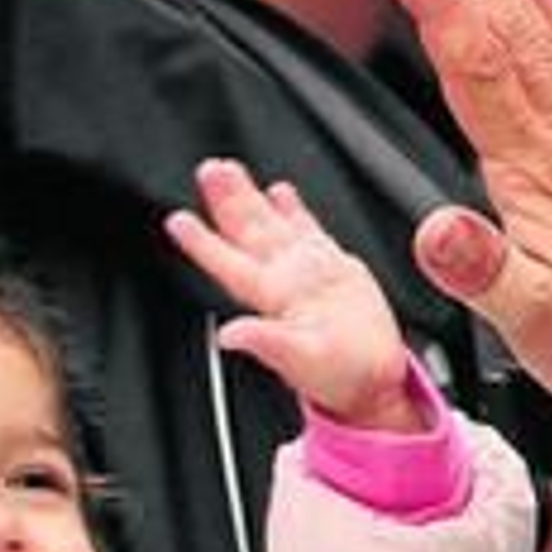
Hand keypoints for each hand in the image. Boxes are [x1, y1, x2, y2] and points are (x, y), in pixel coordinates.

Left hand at [165, 160, 418, 431]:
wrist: (374, 380)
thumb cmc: (340, 379)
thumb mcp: (302, 363)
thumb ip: (267, 344)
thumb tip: (230, 335)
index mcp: (273, 301)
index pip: (228, 264)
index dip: (202, 242)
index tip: (177, 220)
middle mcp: (285, 282)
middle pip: (248, 233)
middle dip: (227, 202)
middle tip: (209, 170)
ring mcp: (309, 273)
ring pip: (273, 226)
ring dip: (252, 198)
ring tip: (231, 171)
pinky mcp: (336, 269)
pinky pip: (308, 231)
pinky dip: (293, 210)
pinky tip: (281, 192)